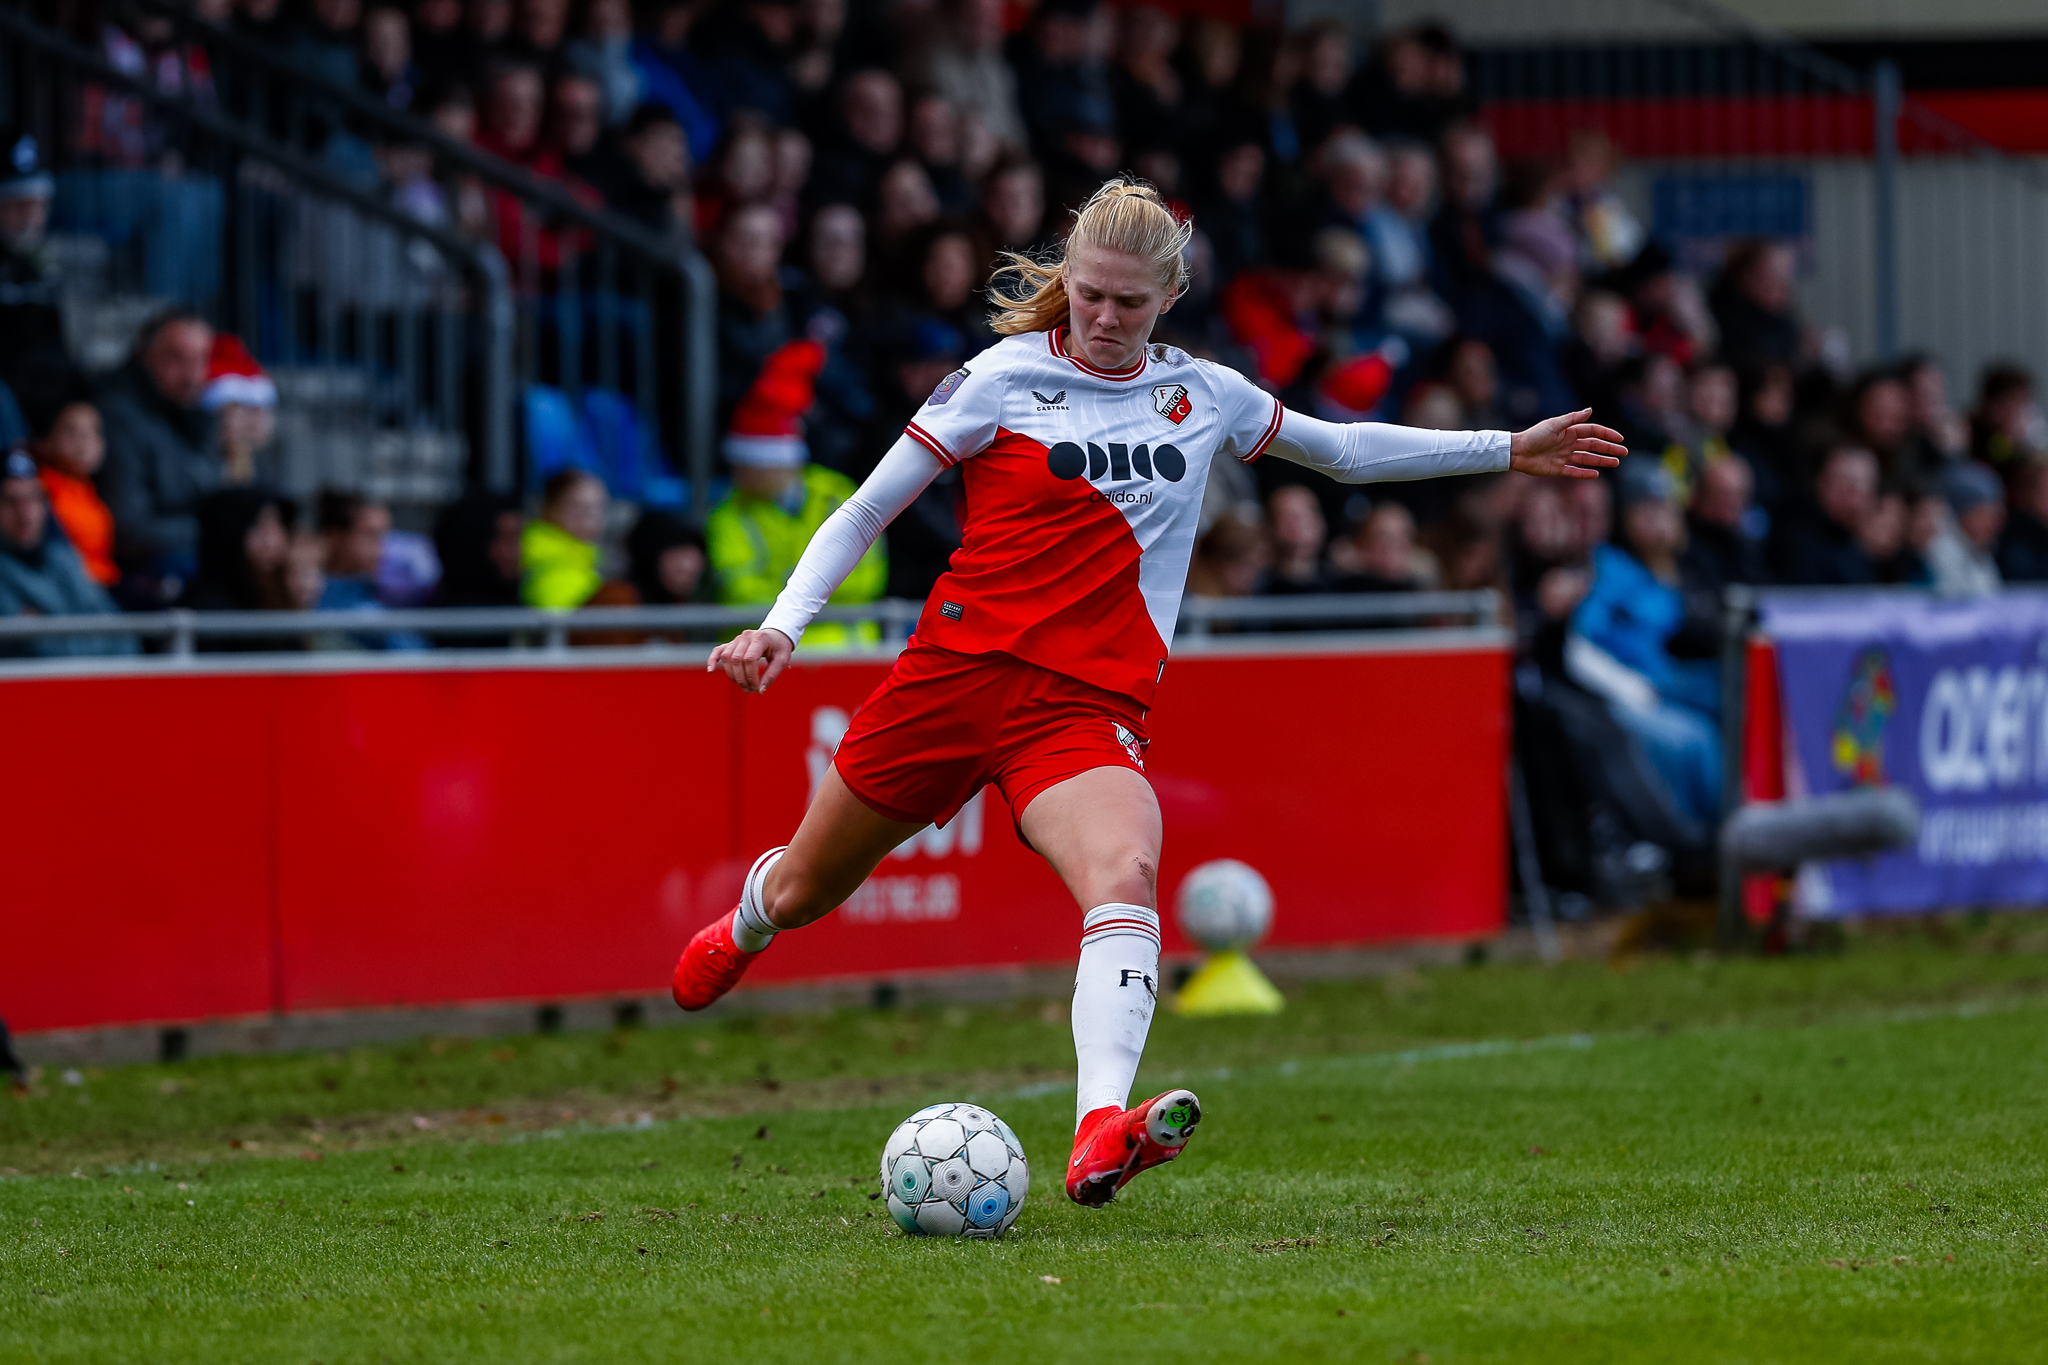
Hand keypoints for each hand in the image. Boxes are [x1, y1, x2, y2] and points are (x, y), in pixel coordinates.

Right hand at [707, 627, 794, 693]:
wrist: (776, 635)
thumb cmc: (780, 648)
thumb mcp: (782, 660)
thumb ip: (771, 675)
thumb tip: (759, 691)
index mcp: (759, 638)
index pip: (749, 659)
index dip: (751, 676)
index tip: (757, 688)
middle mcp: (745, 636)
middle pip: (736, 660)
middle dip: (742, 679)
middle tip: (750, 690)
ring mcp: (736, 639)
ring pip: (727, 658)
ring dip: (732, 675)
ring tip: (743, 686)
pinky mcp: (731, 643)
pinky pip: (718, 651)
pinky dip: (712, 660)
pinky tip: (711, 671)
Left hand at [1509, 409, 1626, 478]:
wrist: (1517, 452)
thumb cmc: (1534, 435)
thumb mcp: (1555, 424)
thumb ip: (1573, 419)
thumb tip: (1590, 410)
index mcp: (1569, 431)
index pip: (1593, 432)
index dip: (1607, 435)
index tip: (1620, 439)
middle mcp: (1568, 443)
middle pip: (1593, 446)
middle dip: (1609, 449)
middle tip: (1624, 453)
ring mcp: (1564, 456)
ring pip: (1587, 459)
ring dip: (1601, 461)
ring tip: (1616, 463)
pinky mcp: (1557, 469)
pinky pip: (1574, 471)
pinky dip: (1584, 473)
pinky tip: (1596, 474)